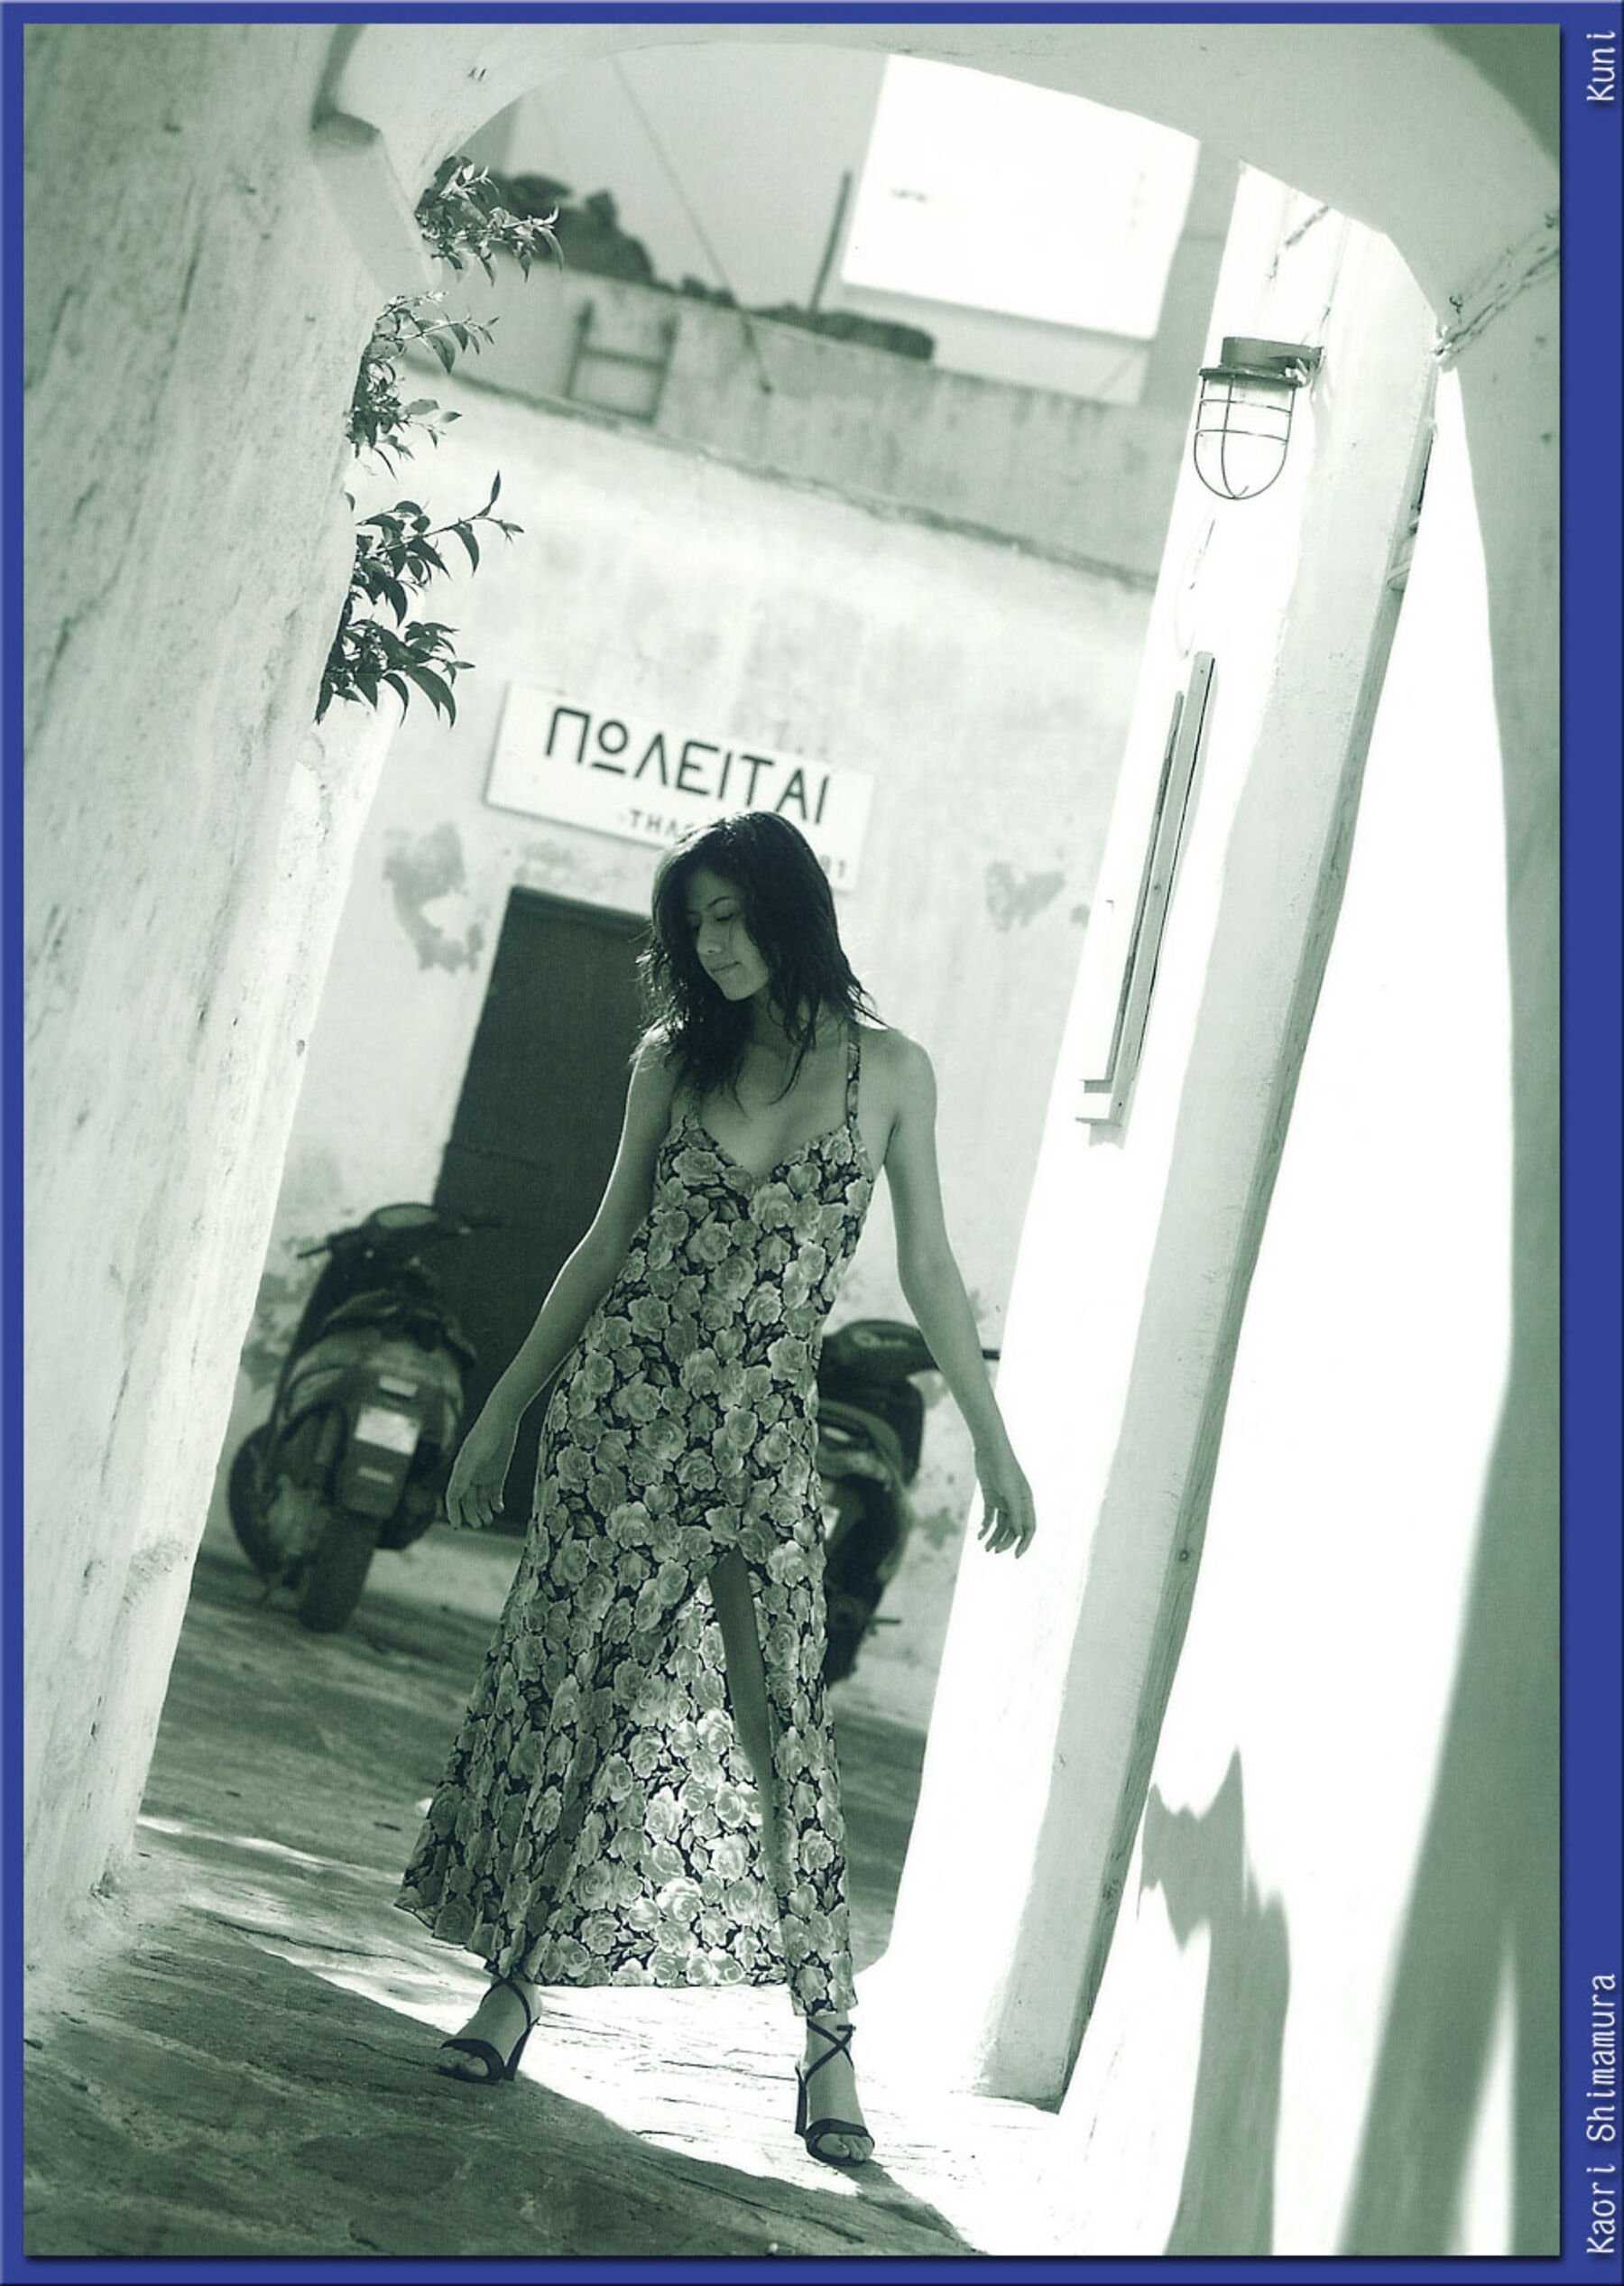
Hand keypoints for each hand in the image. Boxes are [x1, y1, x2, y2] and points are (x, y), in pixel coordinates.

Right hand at [446, 1403, 519, 1530]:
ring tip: (489, 1519)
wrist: (502, 1418)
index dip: (454, 1511)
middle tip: (480, 1524)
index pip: (453, 1496)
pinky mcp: (498, 1473)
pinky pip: (494, 1493)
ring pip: (481, 1499)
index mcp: (460, 1471)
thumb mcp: (474, 1457)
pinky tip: (499, 1508)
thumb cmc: (486, 1435)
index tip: (457, 1525)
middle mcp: (470, 1475)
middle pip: (468, 1501)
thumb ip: (464, 1475)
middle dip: (472, 1514)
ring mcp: (484, 1474)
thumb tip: (453, 1495)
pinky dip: (495, 1503)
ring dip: (483, 1511)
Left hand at [975, 1437, 1035, 1558]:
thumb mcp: (1010, 1492)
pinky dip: (985, 1527)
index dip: (1024, 1543)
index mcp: (1026, 1502)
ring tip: (985, 1547)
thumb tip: (1019, 1534)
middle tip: (993, 1551)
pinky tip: (979, 1535)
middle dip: (1005, 1541)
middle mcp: (1016, 1503)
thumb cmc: (1003, 1468)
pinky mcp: (990, 1496)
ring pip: (1000, 1525)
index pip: (1029, 1528)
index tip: (1016, 1556)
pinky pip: (989, 1517)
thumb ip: (1015, 1513)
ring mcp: (1003, 1500)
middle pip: (1013, 1529)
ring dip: (993, 1537)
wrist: (989, 1449)